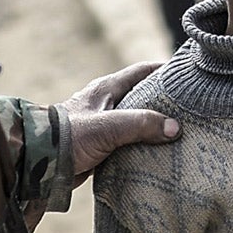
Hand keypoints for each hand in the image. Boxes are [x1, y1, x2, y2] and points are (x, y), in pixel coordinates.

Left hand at [60, 62, 179, 185]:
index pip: (142, 71)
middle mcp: (107, 103)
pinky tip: (159, 155)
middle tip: (191, 109)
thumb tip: (175, 128)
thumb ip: (141, 124)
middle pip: (143, 97)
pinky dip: (143, 147)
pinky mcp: (101, 146)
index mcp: (107, 89)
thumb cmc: (69, 137)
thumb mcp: (109, 126)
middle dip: (165, 102)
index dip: (165, 70)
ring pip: (137, 122)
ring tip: (182, 134)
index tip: (188, 74)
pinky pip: (129, 143)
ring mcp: (104, 125)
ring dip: (155, 128)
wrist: (41, 163)